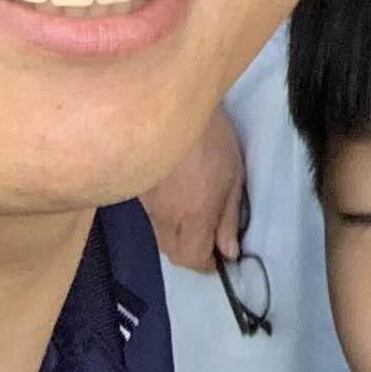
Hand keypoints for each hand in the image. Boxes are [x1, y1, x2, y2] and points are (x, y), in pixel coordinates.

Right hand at [143, 104, 247, 273]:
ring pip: (160, 237)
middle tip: (211, 239)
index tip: (221, 258)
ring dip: (179, 237)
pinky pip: (152, 219)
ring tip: (197, 217)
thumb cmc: (213, 140)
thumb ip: (229, 217)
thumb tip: (229, 251)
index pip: (192, 259)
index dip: (207, 265)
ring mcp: (147, 205)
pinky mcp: (137, 192)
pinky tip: (179, 200)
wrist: (172, 106)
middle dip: (193, 254)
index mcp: (193, 215)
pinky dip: (166, 220)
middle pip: (174, 254)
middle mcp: (165, 217)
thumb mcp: (233, 177)